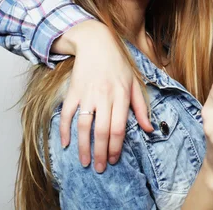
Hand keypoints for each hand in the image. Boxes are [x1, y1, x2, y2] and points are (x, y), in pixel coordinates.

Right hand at [56, 20, 153, 172]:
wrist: (97, 43)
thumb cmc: (119, 65)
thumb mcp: (135, 83)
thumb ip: (141, 107)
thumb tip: (149, 128)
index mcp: (121, 96)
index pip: (119, 128)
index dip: (116, 147)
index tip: (114, 159)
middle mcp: (104, 96)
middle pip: (102, 131)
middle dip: (101, 153)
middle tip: (100, 168)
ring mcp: (87, 94)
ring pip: (83, 126)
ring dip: (83, 146)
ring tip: (85, 161)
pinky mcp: (73, 91)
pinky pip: (66, 114)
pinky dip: (64, 130)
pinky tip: (65, 144)